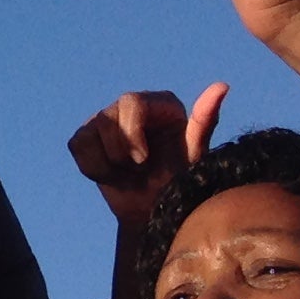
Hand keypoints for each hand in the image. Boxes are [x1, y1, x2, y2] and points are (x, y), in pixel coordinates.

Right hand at [66, 84, 229, 227]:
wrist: (154, 212)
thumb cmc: (180, 183)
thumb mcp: (195, 156)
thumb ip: (205, 121)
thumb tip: (222, 86)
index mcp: (160, 104)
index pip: (130, 102)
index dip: (130, 134)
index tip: (142, 162)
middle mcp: (131, 105)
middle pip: (106, 119)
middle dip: (118, 154)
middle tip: (138, 172)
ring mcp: (106, 119)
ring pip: (88, 134)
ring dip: (107, 165)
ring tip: (129, 175)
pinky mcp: (87, 135)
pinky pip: (77, 146)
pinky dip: (93, 168)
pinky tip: (112, 175)